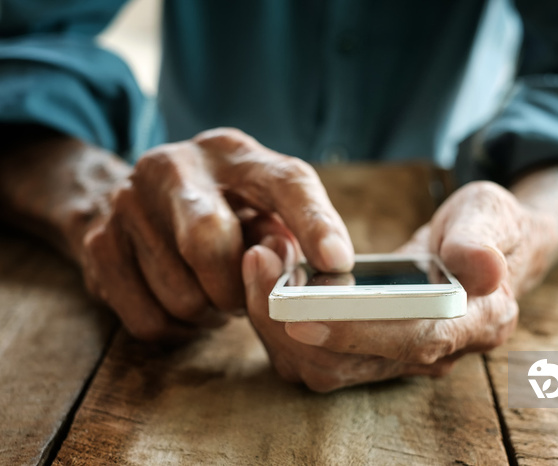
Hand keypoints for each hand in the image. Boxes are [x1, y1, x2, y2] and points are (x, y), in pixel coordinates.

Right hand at [76, 128, 352, 340]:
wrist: (140, 201)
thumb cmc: (226, 210)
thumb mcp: (265, 207)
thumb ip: (292, 233)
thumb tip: (321, 271)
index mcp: (233, 154)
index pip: (283, 181)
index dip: (314, 222)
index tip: (337, 262)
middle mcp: (174, 166)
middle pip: (209, 241)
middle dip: (237, 288)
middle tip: (245, 294)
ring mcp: (128, 203)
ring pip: (183, 296)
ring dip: (211, 312)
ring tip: (214, 292)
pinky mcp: (100, 245)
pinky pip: (150, 321)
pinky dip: (179, 329)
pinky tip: (186, 302)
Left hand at [244, 181, 557, 391]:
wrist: (481, 246)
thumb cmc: (487, 227)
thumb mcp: (492, 216)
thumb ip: (483, 240)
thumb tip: (483, 269)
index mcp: (478, 322)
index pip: (415, 339)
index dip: (359, 333)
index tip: (304, 316)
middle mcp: (436, 351)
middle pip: (355, 364)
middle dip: (296, 326)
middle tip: (259, 268)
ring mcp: (399, 356)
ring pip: (326, 367)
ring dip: (279, 326)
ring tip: (257, 266)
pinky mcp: (369, 349)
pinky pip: (317, 355)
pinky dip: (282, 325)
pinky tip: (267, 281)